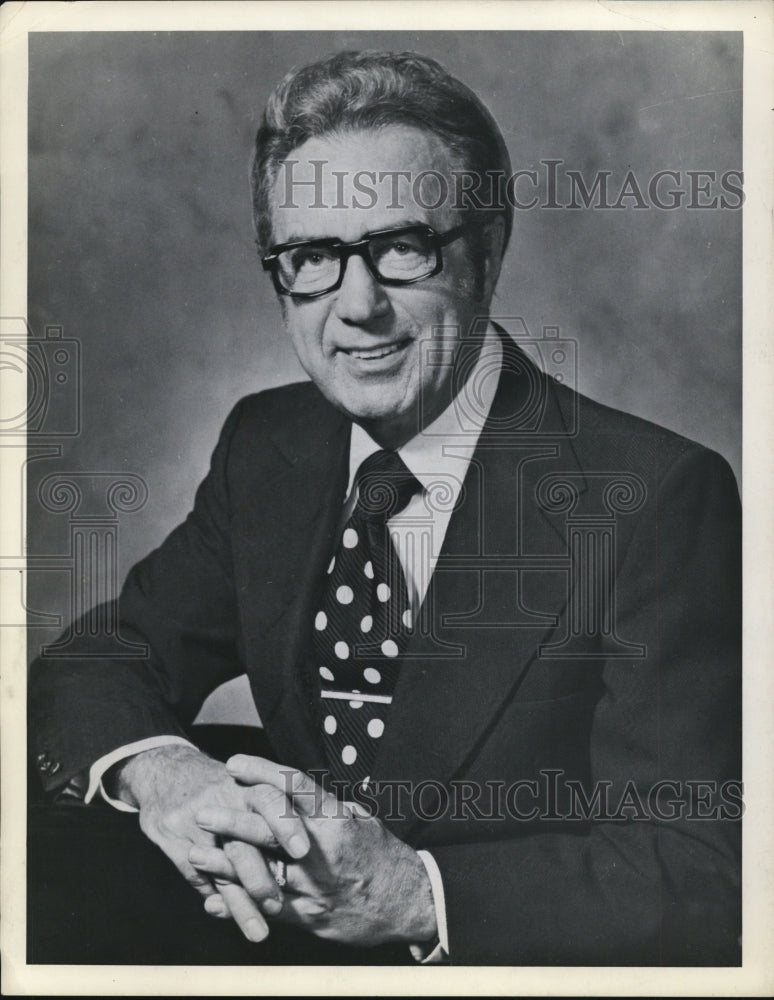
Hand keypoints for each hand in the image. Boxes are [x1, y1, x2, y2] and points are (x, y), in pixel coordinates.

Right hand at [111, 745, 309, 940]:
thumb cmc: (222, 782)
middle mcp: (222, 799)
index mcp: (249, 783)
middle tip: (277, 905)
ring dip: (241, 902)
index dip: (286, 825)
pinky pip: (196, 876)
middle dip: (259, 876)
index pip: (271, 800)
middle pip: (242, 840)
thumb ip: (283, 802)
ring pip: (220, 868)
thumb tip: (333, 822)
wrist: (166, 767)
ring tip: (259, 930)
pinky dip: (217, 898)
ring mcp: (193, 819)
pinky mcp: (171, 838)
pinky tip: (232, 915)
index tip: (302, 852)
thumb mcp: (251, 779)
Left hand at [189, 756, 436, 946]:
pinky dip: (240, 904)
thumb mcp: (361, 819)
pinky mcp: (310, 916)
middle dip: (235, 821)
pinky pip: (269, 909)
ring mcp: (314, 886)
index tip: (235, 763)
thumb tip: (298, 787)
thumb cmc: (381, 855)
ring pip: (264, 872)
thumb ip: (327, 805)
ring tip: (195, 856)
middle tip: (204, 811)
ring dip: (226, 865)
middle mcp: (322, 851)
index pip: (295, 789)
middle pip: (272, 831)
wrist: (406, 903)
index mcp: (336, 821)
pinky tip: (214, 900)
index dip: (263, 773)